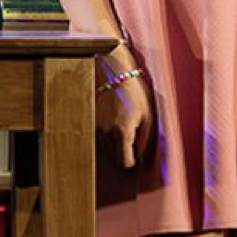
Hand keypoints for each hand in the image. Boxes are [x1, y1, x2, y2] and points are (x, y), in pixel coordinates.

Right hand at [93, 44, 154, 169]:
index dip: (133, 162)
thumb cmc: (134, 93)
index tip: (137, 156)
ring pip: (105, 150)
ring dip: (114, 146)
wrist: (112, 73)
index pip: (125, 163)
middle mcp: (105, 133)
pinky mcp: (88, 122)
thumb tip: (144, 160)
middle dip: (124, 154)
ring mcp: (94, 128)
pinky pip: (98, 139)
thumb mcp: (148, 116)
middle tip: (132, 140)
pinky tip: (112, 122)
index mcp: (122, 133)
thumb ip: (147, 141)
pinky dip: (105, 137)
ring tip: (122, 127)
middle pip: (114, 159)